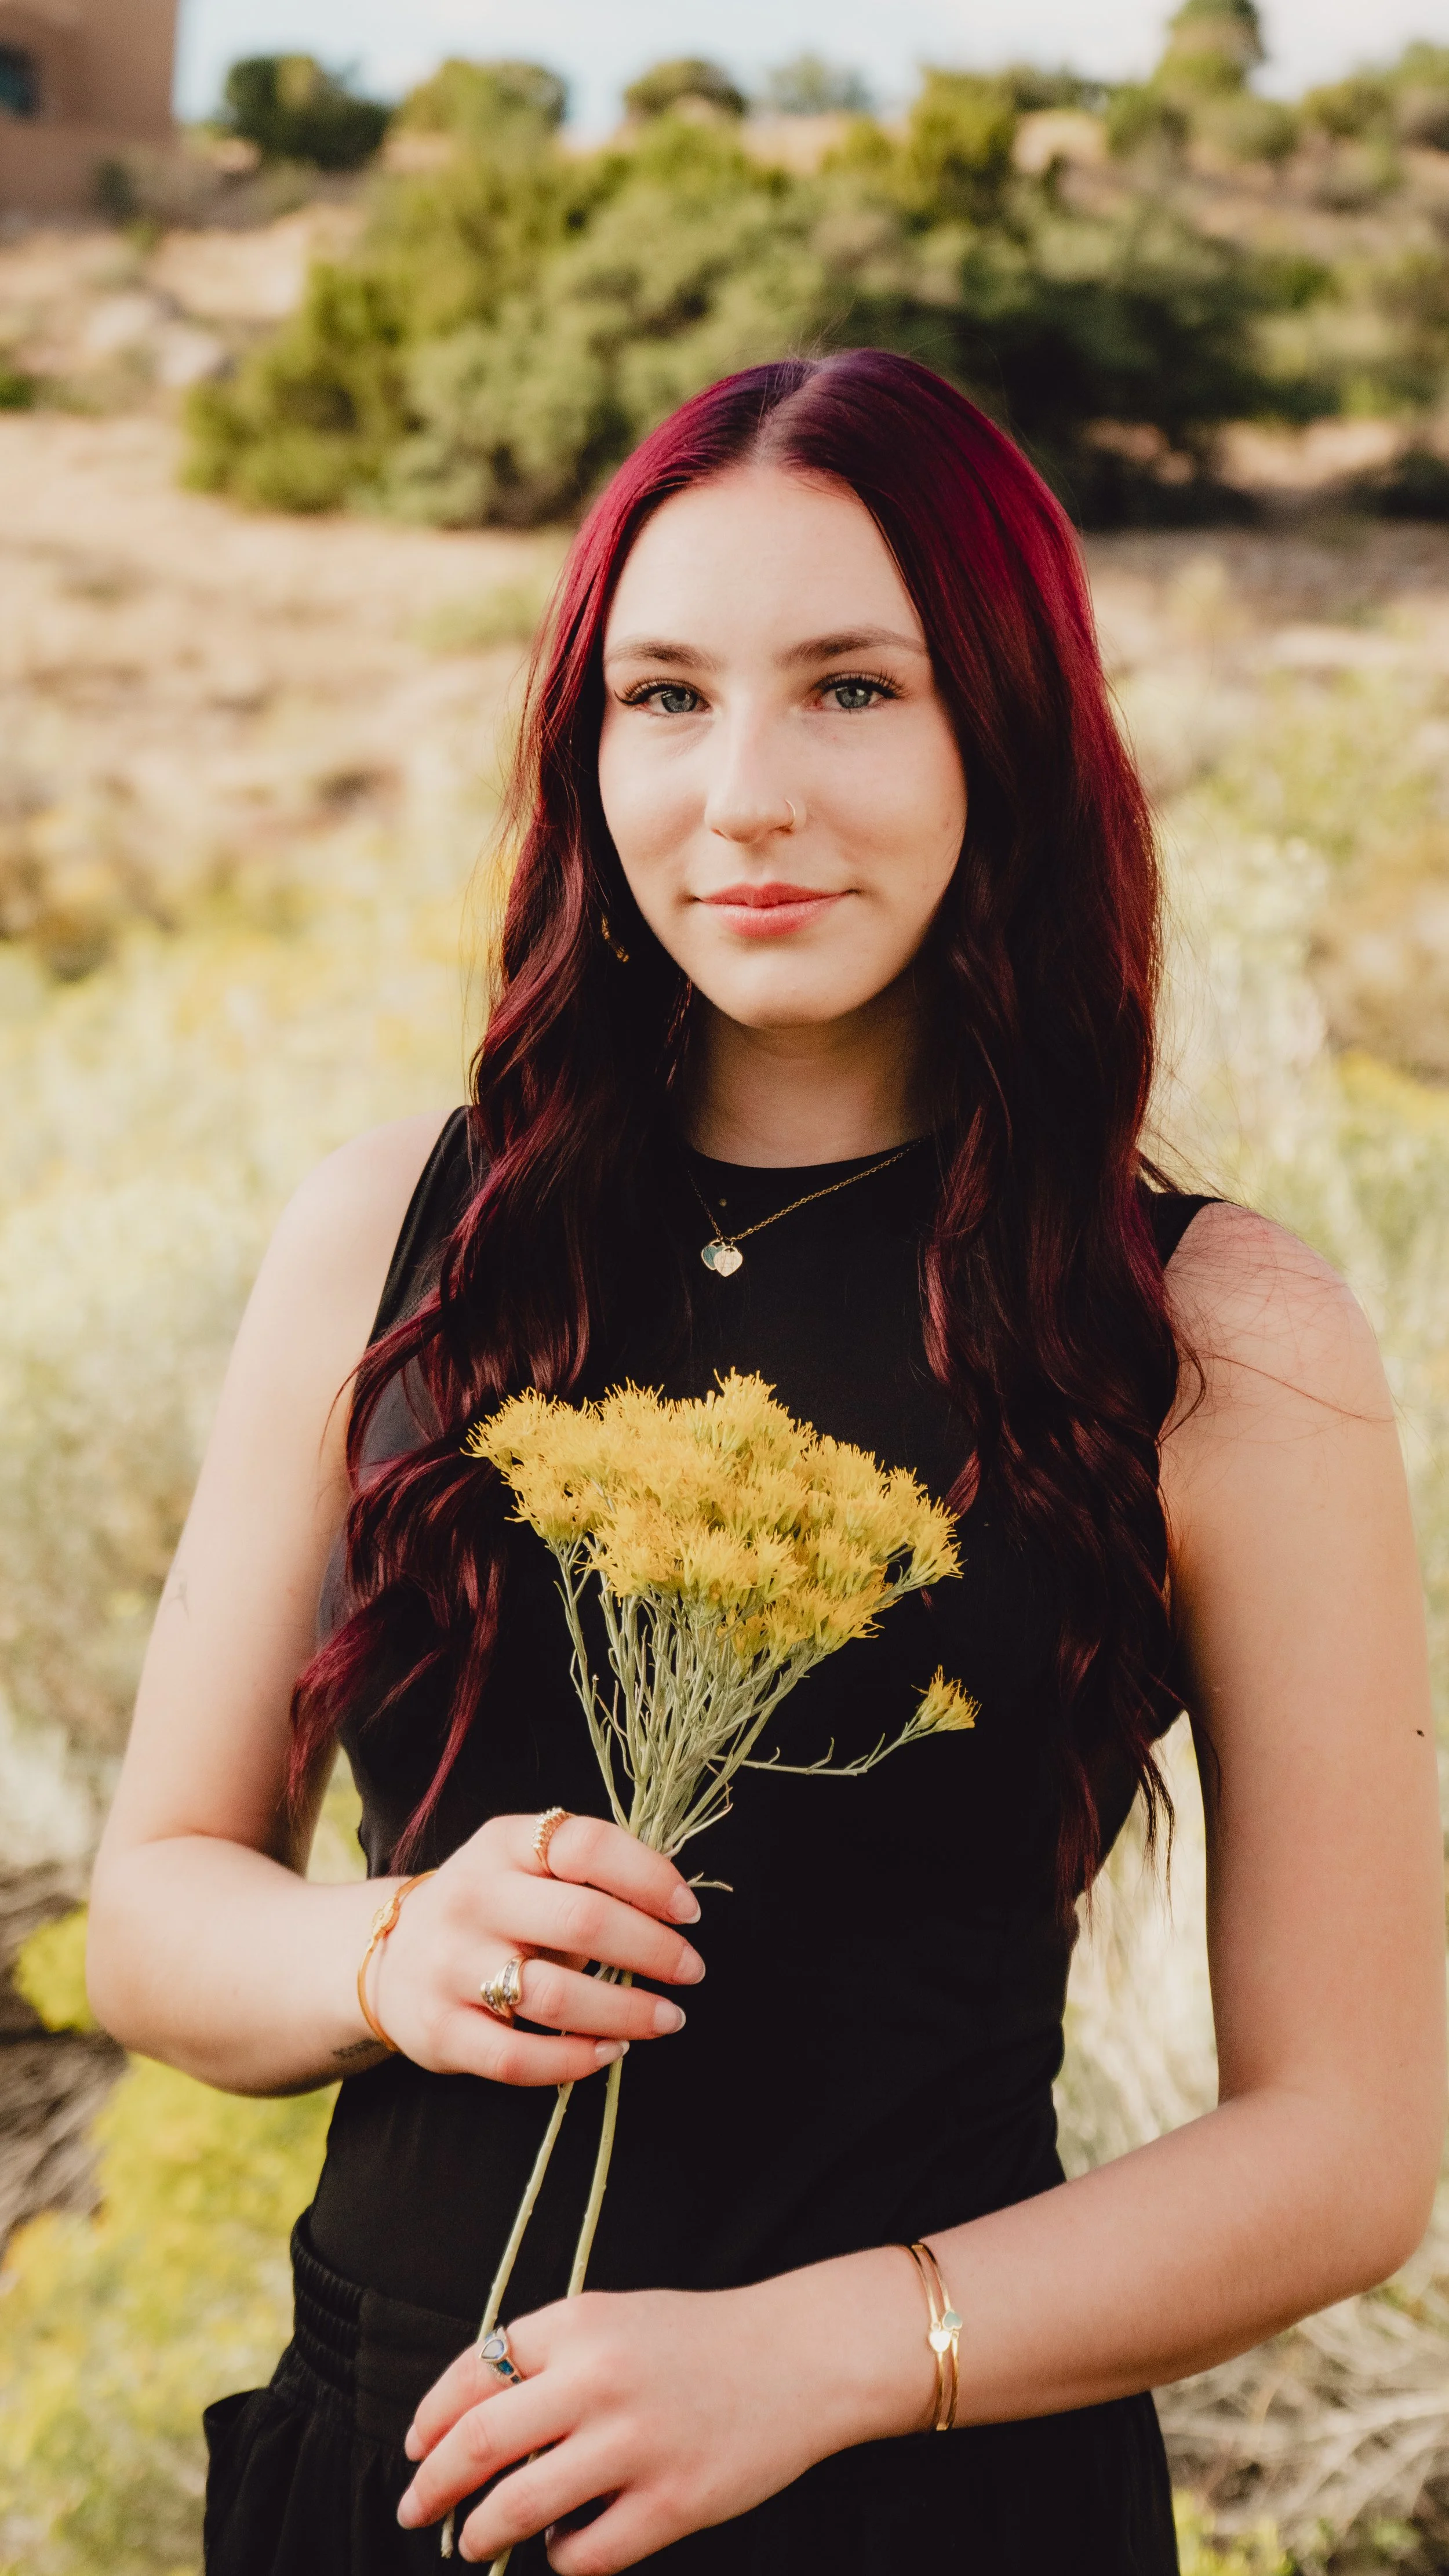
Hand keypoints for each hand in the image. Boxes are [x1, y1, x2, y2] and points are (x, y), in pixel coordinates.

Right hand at [370, 1813, 704, 2086]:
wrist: (387, 1958)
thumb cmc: (489, 1908)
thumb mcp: (522, 1864)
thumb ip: (585, 1875)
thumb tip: (672, 1908)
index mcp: (503, 1843)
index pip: (587, 1845)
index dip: (649, 1876)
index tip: (688, 1911)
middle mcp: (474, 1898)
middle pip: (581, 1921)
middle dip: (653, 1950)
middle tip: (692, 1971)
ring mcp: (452, 1966)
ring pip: (556, 1995)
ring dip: (627, 2011)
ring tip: (668, 2018)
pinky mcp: (441, 2030)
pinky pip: (519, 2057)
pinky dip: (575, 2058)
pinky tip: (610, 2051)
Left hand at [395, 2252, 924, 2570]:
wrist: (798, 2358)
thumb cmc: (699, 2341)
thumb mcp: (616, 2319)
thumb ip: (550, 2358)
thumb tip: (469, 2428)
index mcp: (580, 2322)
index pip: (474, 2372)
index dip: (430, 2417)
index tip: (414, 2448)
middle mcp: (599, 2378)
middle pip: (477, 2443)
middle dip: (430, 2486)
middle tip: (412, 2509)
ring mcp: (635, 2444)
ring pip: (517, 2508)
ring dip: (479, 2534)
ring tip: (472, 2542)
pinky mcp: (671, 2503)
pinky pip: (583, 2553)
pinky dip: (558, 2556)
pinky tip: (563, 2543)